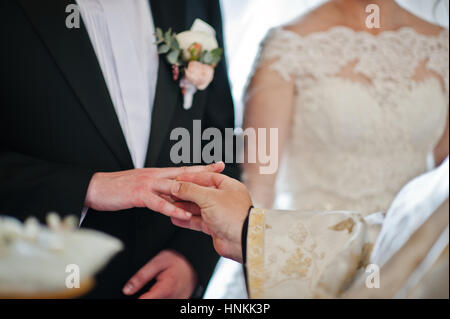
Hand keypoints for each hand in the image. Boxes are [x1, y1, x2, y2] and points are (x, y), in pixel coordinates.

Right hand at [84, 162, 224, 219]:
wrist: (96, 188)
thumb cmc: (119, 189)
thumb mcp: (142, 187)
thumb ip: (159, 190)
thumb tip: (174, 196)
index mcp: (157, 174)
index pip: (183, 170)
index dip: (201, 168)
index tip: (218, 165)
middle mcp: (155, 175)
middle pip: (183, 173)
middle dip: (203, 171)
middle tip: (221, 168)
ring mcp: (147, 184)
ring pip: (174, 186)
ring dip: (191, 190)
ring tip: (209, 194)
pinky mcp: (138, 195)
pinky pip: (158, 202)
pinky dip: (172, 208)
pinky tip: (183, 214)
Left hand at [122, 250, 196, 298]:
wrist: (195, 261)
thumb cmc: (178, 260)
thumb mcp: (157, 262)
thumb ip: (141, 276)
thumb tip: (127, 290)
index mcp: (165, 290)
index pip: (144, 302)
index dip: (136, 298)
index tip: (133, 294)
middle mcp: (172, 299)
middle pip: (152, 303)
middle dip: (146, 297)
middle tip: (151, 285)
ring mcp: (177, 302)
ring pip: (160, 303)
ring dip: (154, 297)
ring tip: (158, 286)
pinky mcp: (180, 302)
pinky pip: (168, 301)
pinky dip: (162, 297)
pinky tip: (162, 290)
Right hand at [170, 172, 252, 261]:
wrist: (242, 241)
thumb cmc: (234, 216)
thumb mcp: (209, 197)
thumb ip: (191, 190)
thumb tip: (177, 186)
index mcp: (229, 186)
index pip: (207, 177)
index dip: (192, 178)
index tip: (178, 180)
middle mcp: (225, 199)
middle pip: (201, 192)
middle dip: (186, 193)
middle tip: (172, 193)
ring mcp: (220, 213)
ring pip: (198, 208)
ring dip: (184, 207)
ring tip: (171, 205)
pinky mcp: (215, 227)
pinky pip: (198, 221)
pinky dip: (187, 220)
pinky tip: (176, 218)